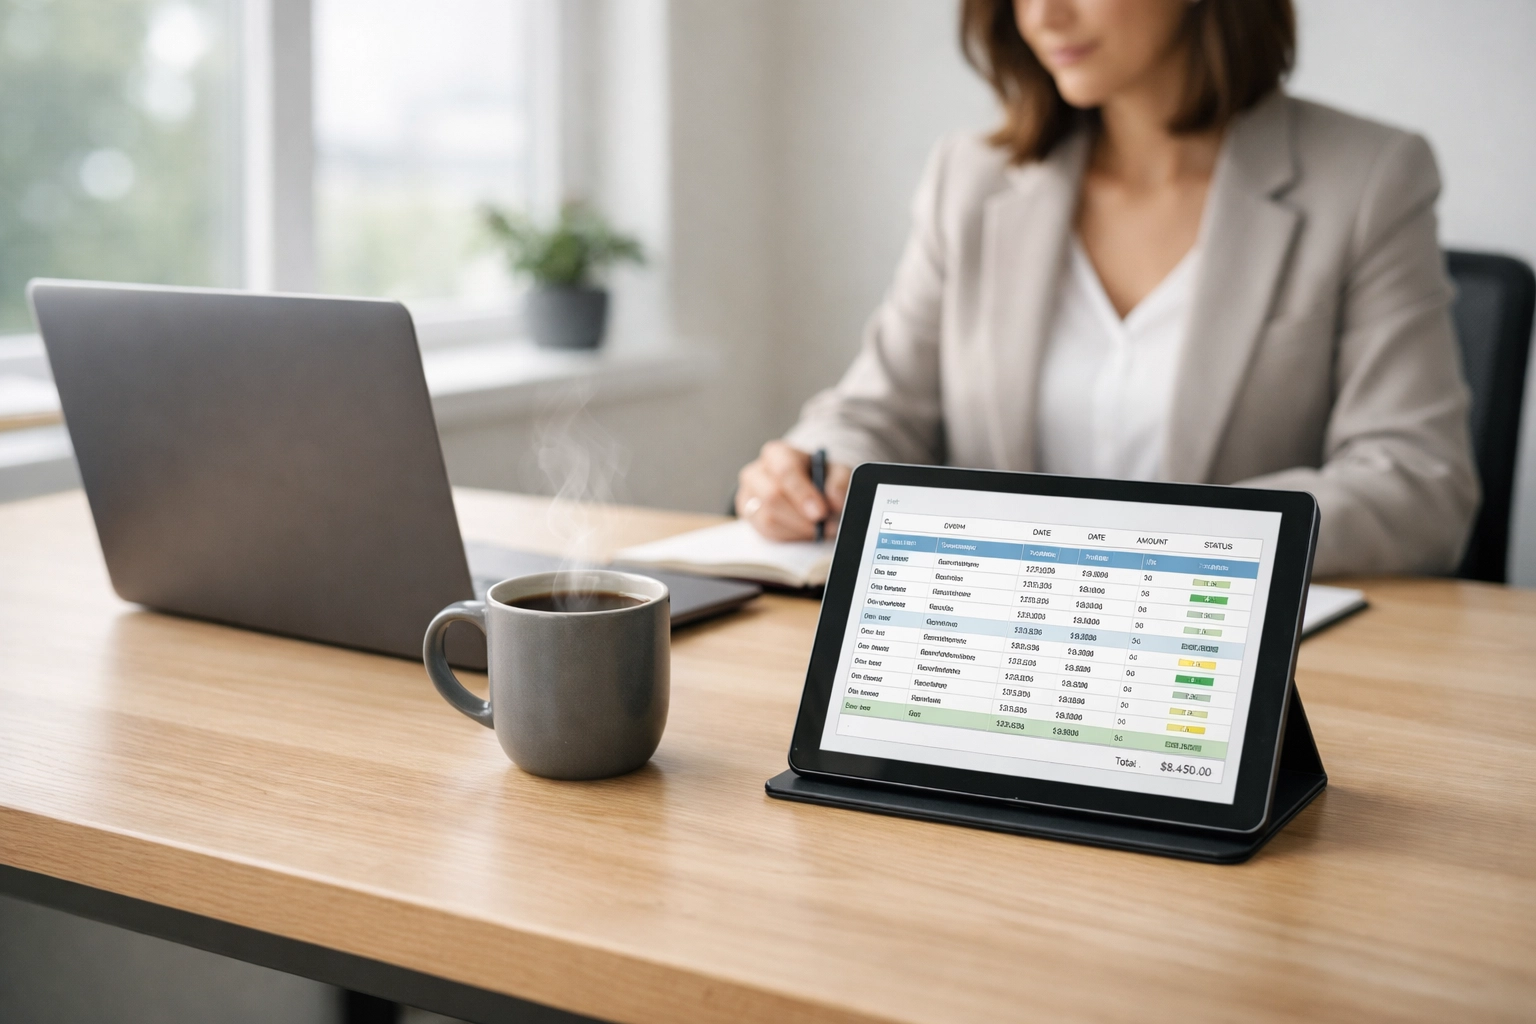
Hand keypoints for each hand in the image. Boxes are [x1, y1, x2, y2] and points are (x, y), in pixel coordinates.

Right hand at [736, 441, 851, 540]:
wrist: (803, 486)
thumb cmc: (818, 476)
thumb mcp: (835, 471)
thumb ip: (839, 482)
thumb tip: (836, 501)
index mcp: (777, 454)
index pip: (785, 471)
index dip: (803, 494)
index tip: (821, 512)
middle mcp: (756, 472)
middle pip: (772, 496)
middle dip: (801, 517)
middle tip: (825, 527)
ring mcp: (748, 495)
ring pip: (768, 519)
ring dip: (798, 529)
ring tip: (819, 530)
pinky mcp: (748, 516)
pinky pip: (766, 532)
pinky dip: (790, 536)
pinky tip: (805, 532)